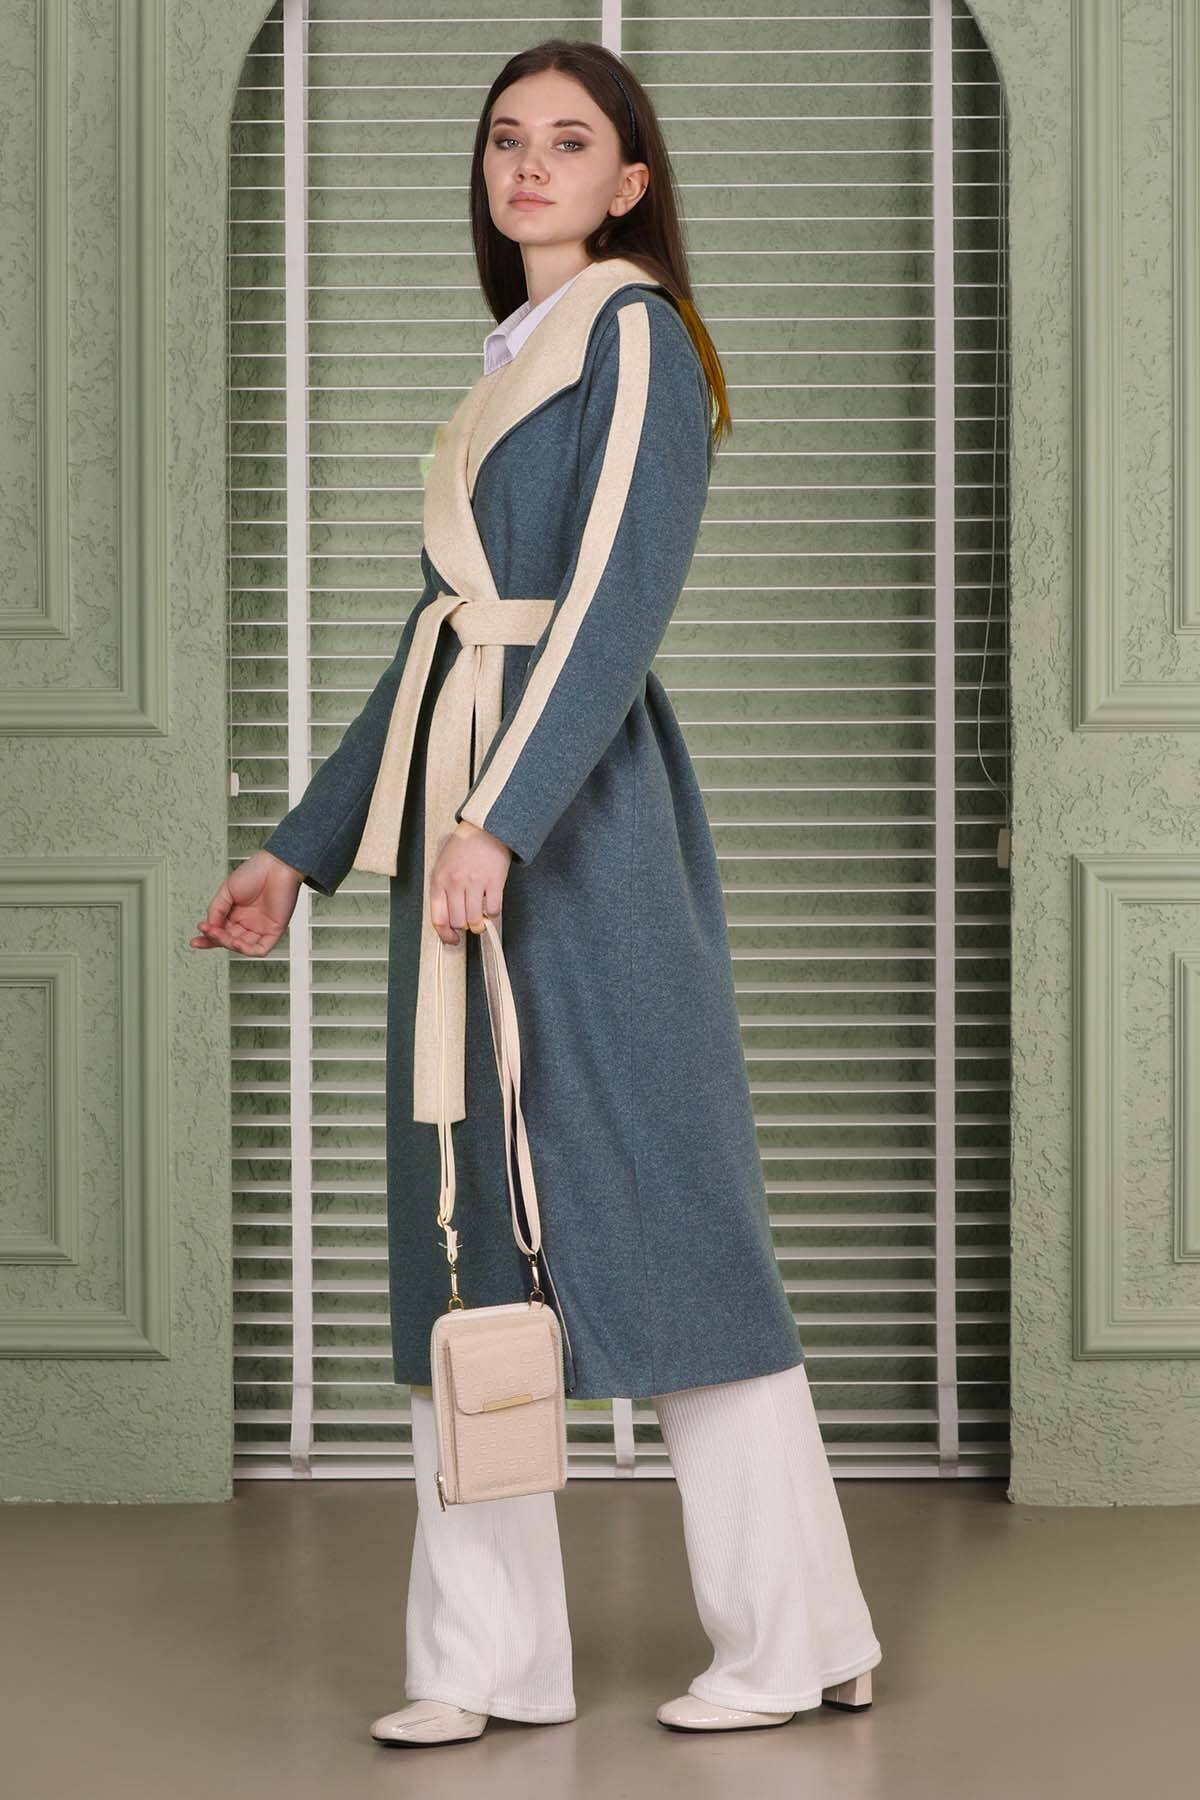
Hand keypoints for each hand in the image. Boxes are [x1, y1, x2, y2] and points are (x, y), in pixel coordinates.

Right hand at [190, 849, 304, 956]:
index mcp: (237, 913)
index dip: (208, 938)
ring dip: (228, 944)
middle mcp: (248, 922)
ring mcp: (261, 926)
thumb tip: (209, 927)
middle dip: (216, 939)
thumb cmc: (257, 871)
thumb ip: (216, 910)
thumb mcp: (227, 890)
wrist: (276, 865)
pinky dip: (248, 950)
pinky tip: (236, 943)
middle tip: (208, 931)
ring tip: (218, 934)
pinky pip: (261, 948)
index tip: (195, 941)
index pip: (221, 931)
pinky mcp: (274, 930)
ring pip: (242, 946)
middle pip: (229, 940)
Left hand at [429, 820, 510, 946]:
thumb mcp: (443, 867)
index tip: (452, 940)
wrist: (484, 828)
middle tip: (469, 921)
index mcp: (439, 880)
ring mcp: (475, 882)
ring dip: (479, 924)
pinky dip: (492, 913)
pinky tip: (490, 904)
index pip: (439, 918)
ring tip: (480, 918)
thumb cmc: (463, 848)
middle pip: (458, 922)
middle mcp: (455, 882)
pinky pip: (493, 910)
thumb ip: (442, 891)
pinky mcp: (494, 881)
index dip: (446, 935)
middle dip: (464, 927)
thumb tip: (447, 920)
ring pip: (475, 920)